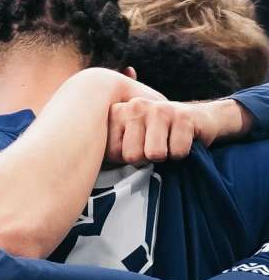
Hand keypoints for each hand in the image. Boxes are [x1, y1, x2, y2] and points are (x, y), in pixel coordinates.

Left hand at [105, 96, 233, 165]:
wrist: (197, 121)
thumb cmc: (155, 139)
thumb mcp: (126, 144)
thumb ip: (105, 152)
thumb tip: (83, 172)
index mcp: (116, 113)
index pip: (113, 154)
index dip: (126, 159)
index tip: (136, 148)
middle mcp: (135, 106)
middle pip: (133, 156)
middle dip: (146, 159)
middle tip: (154, 146)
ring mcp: (159, 108)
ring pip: (155, 154)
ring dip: (164, 156)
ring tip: (166, 143)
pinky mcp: (183, 116)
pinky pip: (177, 152)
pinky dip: (182, 153)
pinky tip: (183, 140)